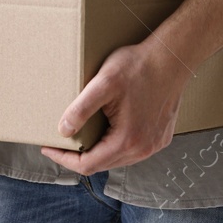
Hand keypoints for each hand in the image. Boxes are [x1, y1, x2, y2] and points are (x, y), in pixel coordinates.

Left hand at [40, 39, 189, 173]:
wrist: (173, 56)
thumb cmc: (139, 66)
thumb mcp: (103, 83)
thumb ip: (81, 109)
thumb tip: (63, 130)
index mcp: (127, 140)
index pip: (88, 165)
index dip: (64, 159)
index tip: (49, 147)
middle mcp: (143, 149)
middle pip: (102, 165)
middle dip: (79, 156)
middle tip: (62, 142)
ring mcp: (154, 144)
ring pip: (118, 159)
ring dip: (98, 151)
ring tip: (83, 136)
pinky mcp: (161, 136)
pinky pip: (133, 150)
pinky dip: (116, 145)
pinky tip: (109, 131)